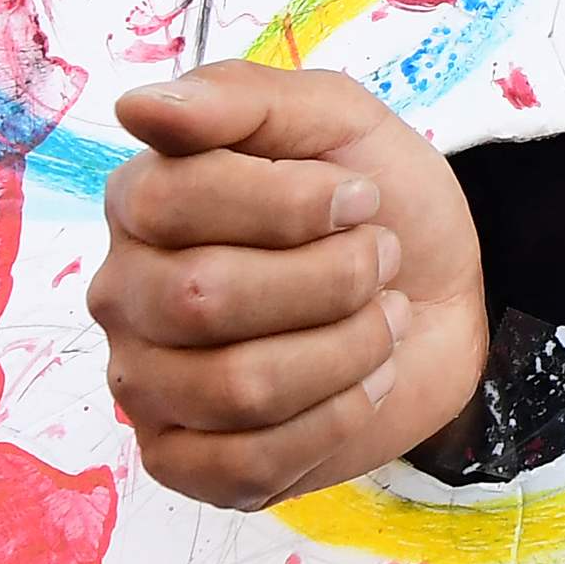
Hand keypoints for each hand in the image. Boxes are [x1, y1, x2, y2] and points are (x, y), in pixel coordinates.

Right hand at [90, 62, 489, 512]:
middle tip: (379, 260)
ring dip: (345, 350)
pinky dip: (334, 421)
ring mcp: (145, 385)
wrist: (439, 292)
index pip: (171, 202)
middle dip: (330, 278)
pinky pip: (246, 464)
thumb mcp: (331, 118)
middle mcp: (125, 294)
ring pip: (236, 387)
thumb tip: (138, 107)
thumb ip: (238, 99)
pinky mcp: (183, 461)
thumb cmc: (374, 202)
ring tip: (381, 320)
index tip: (360, 196)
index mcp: (140, 201)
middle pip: (204, 300)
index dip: (287, 204)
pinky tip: (363, 382)